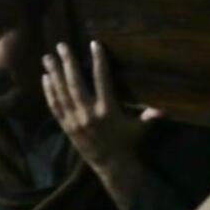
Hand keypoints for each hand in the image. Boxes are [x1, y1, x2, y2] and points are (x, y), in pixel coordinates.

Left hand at [42, 41, 145, 175]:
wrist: (110, 164)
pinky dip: (49, 92)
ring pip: (62, 93)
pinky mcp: (66, 126)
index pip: (102, 80)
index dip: (98, 61)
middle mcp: (88, 113)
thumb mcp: (140, 129)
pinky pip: (55, 107)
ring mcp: (74, 120)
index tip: (94, 44)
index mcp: (107, 110)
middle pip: (75, 84)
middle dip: (68, 63)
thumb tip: (164, 110)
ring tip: (48, 57)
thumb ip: (149, 117)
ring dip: (54, 74)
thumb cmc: (127, 142)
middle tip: (61, 45)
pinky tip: (45, 78)